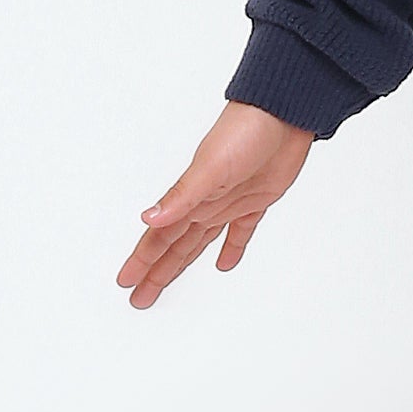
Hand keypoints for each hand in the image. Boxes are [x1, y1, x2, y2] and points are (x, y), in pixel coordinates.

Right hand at [117, 101, 316, 309]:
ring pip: (199, 241)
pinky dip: (232, 248)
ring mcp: (230, 202)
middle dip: (157, 271)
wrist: (286, 115)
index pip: (160, 237)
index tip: (126, 282)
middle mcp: (206, 202)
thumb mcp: (210, 168)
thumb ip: (181, 196)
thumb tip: (149, 219)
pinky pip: (240, 231)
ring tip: (165, 282)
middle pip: (175, 245)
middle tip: (140, 296)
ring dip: (182, 262)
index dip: (143, 261)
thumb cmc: (246, 131)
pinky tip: (225, 264)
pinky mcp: (256, 200)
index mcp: (191, 197)